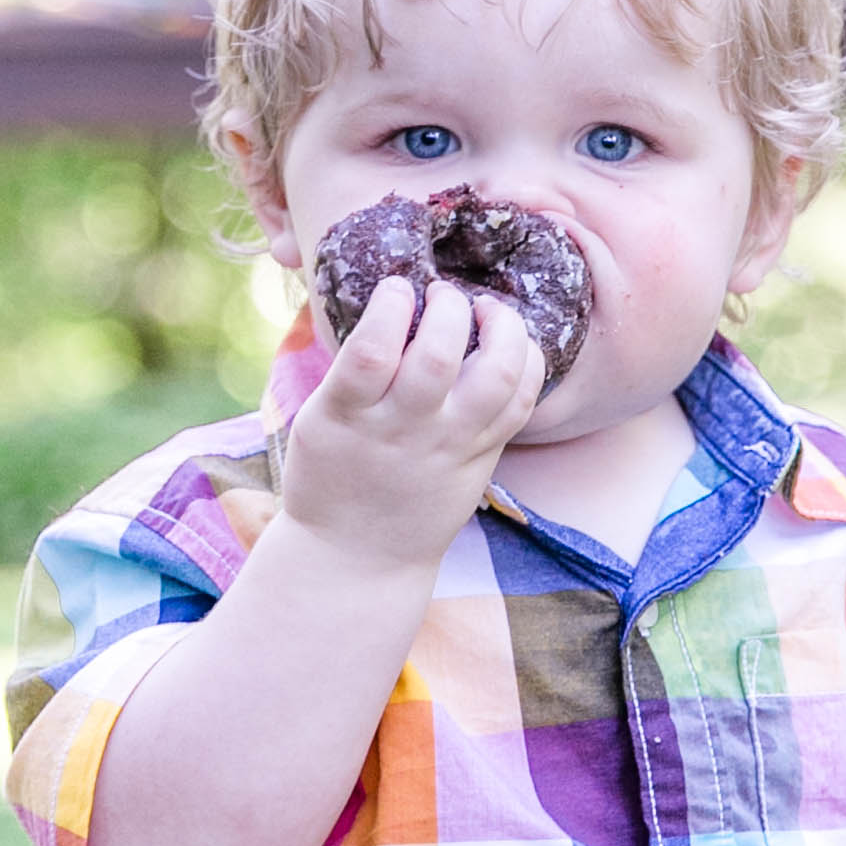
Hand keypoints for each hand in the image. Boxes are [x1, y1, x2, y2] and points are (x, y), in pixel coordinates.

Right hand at [283, 274, 544, 575]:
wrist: (358, 557)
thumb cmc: (331, 477)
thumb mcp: (319, 420)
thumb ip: (352, 369)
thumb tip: (391, 300)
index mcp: (349, 415)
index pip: (373, 349)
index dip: (391, 303)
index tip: (396, 287)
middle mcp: (403, 430)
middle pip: (440, 355)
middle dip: (448, 305)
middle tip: (442, 295)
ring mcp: (449, 446)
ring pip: (497, 377)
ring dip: (502, 327)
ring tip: (487, 312)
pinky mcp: (483, 459)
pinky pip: (521, 404)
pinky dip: (525, 363)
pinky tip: (509, 346)